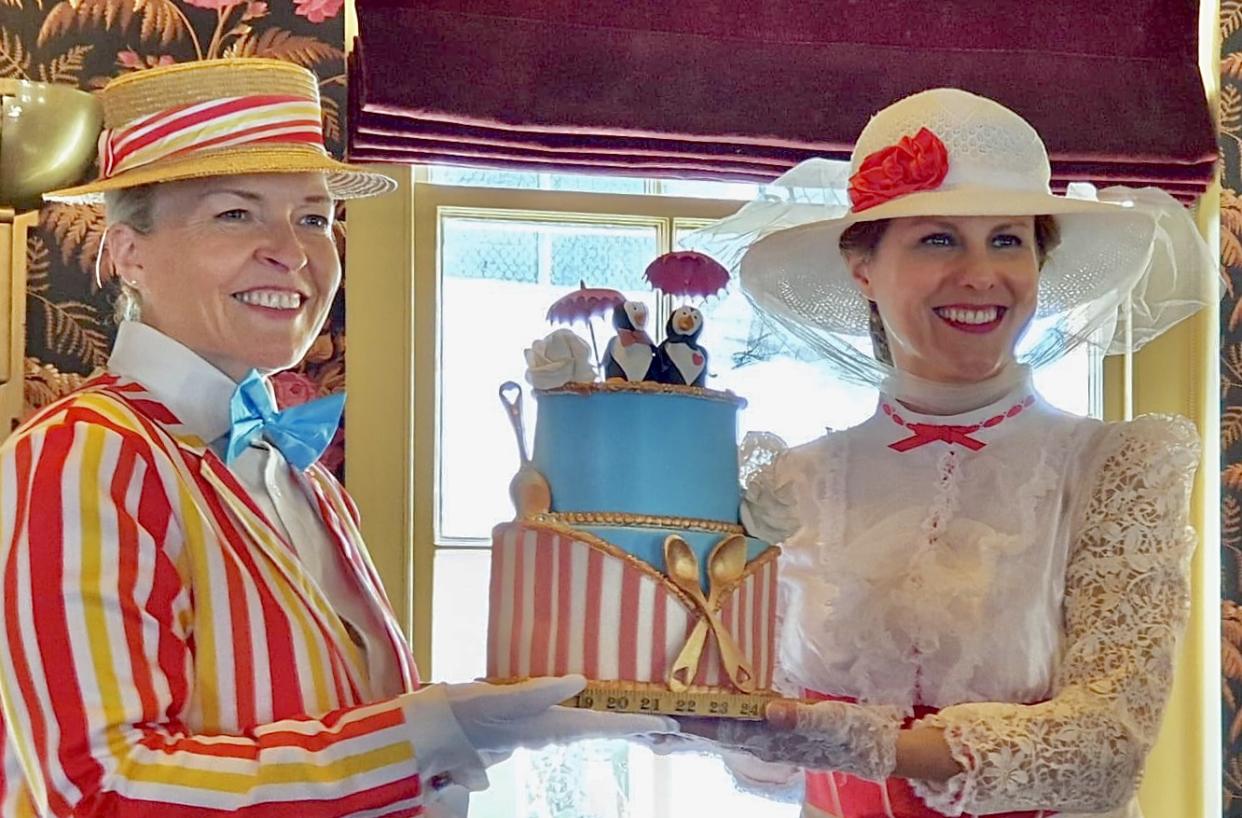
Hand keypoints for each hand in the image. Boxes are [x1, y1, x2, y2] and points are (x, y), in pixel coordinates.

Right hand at [443, 675, 677, 755]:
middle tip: (669, 726)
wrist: (431, 732)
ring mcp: (539, 728)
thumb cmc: (464, 713)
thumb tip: (579, 681)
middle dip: (635, 727)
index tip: (670, 726)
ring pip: (589, 726)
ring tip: (642, 719)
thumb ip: (539, 691)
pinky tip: (591, 706)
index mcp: (549, 726)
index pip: (604, 725)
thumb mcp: (500, 698)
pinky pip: (571, 719)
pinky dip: (592, 715)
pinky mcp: (527, 721)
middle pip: (603, 729)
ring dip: (617, 723)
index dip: (638, 724)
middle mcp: (550, 731)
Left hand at [669, 699, 901, 781]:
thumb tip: (769, 708)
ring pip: (721, 730)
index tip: (662, 713)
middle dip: (681, 723)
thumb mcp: (830, 719)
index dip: (692, 720)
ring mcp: (766, 738)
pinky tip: (705, 711)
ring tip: (663, 714)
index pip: (721, 728)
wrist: (873, 746)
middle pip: (712, 732)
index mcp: (770, 737)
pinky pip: (735, 725)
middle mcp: (762, 741)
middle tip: (646, 714)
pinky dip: (715, 717)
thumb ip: (799, 714)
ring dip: (694, 722)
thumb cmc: (852, 731)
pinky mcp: (774, 731)